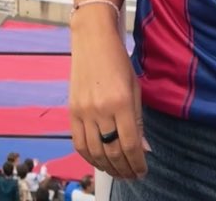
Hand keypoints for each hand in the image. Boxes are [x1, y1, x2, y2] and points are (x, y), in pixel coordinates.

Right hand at [69, 10, 147, 179]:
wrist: (92, 40)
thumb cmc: (118, 60)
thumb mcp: (135, 87)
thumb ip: (138, 119)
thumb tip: (143, 148)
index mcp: (121, 102)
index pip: (130, 144)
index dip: (137, 163)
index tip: (142, 171)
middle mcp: (101, 110)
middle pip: (112, 152)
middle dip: (124, 169)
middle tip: (131, 175)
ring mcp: (83, 111)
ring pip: (95, 152)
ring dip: (108, 167)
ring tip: (118, 172)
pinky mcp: (72, 111)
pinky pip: (79, 143)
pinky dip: (89, 157)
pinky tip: (99, 161)